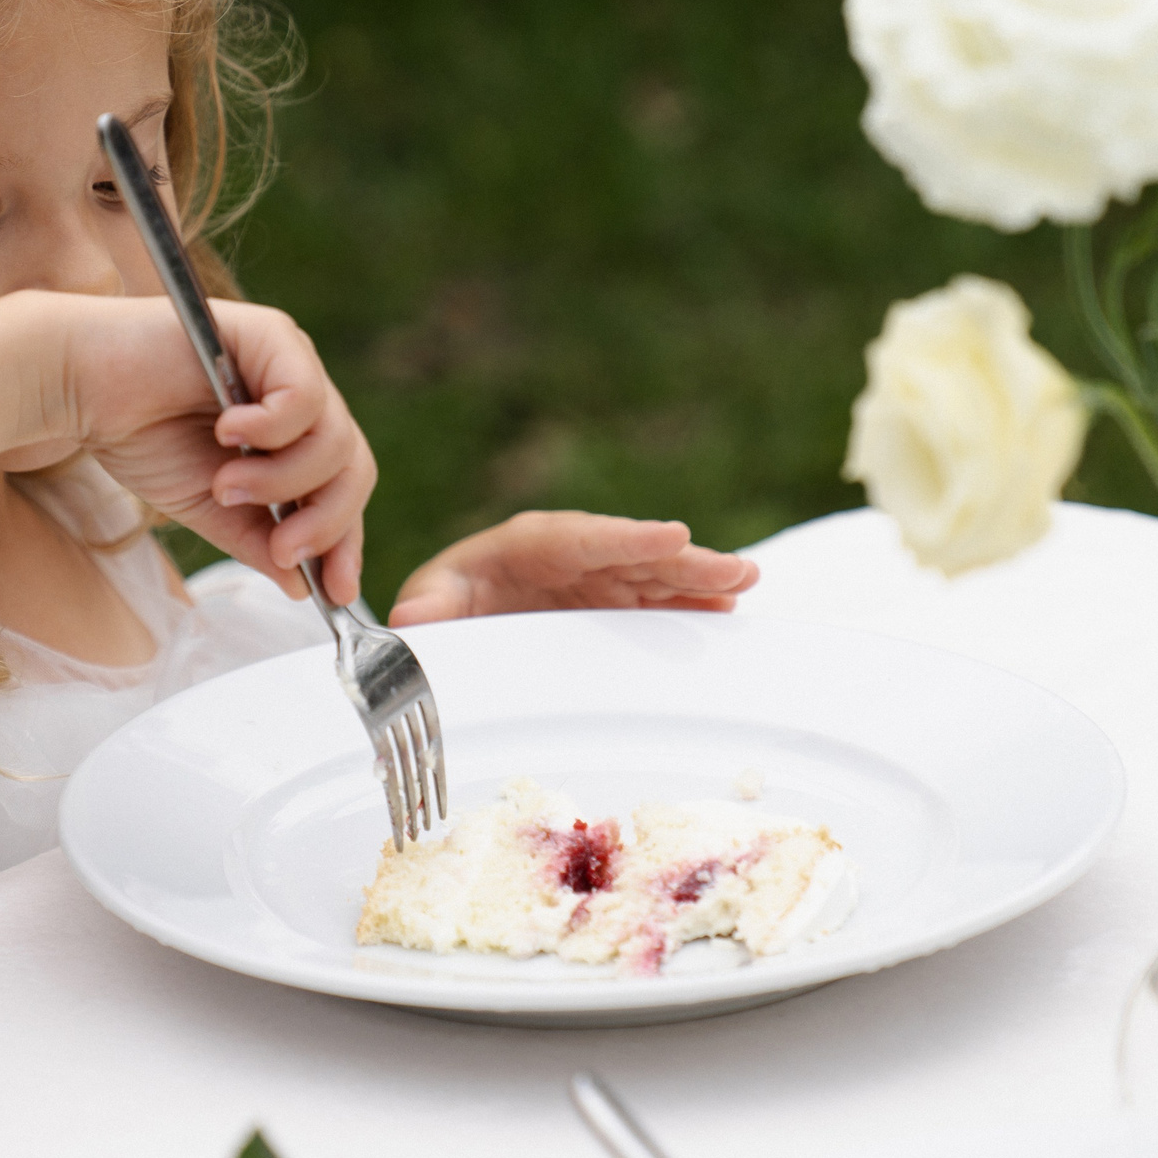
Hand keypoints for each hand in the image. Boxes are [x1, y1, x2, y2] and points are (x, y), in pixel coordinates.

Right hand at [45, 294, 373, 603]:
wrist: (78, 387)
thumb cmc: (136, 436)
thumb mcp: (207, 506)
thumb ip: (256, 539)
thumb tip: (300, 585)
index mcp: (292, 433)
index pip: (342, 487)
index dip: (345, 538)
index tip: (333, 590)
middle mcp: (301, 393)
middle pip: (353, 466)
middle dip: (324, 521)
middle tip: (283, 550)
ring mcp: (290, 361)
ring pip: (334, 438)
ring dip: (281, 480)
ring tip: (226, 486)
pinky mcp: (271, 335)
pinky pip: (305, 398)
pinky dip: (272, 429)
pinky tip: (228, 434)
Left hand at [385, 511, 756, 625]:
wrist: (458, 606)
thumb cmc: (447, 598)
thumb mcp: (431, 600)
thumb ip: (428, 607)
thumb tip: (411, 621)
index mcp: (530, 543)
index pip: (585, 538)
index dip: (629, 537)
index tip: (671, 535)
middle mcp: (574, 554)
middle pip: (635, 553)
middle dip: (684, 560)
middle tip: (736, 569)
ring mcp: (598, 577)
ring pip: (656, 573)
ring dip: (700, 578)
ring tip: (747, 582)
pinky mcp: (611, 599)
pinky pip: (656, 596)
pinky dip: (691, 601)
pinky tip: (727, 609)